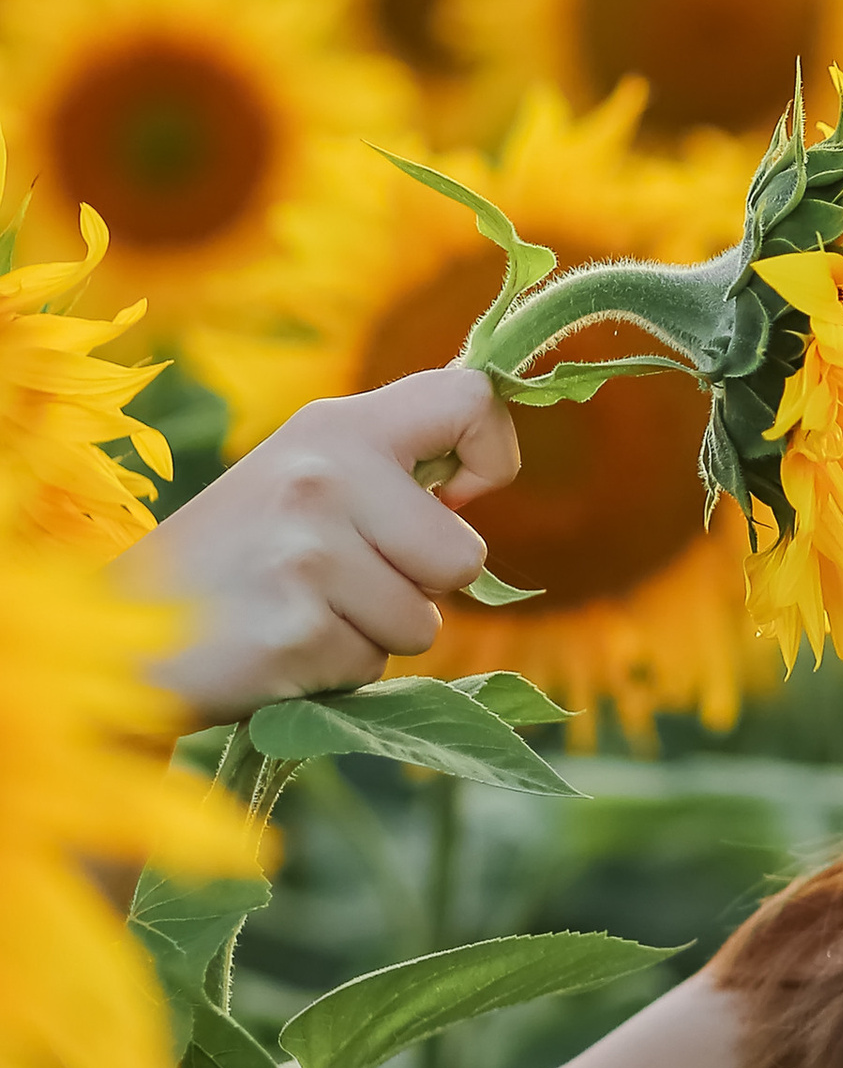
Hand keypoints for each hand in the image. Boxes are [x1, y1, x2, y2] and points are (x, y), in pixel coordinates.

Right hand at [111, 371, 521, 722]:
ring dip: (374, 633)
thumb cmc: (236, 554)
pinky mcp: (296, 631)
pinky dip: (336, 670)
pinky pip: (373, 666)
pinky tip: (279, 644)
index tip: (462, 495)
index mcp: (334, 427)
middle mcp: (324, 477)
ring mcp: (308, 555)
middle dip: (420, 586)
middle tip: (341, 580)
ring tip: (302, 610)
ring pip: (423, 623)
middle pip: (465, 555)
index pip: (469, 398)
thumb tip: (480, 481)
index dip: (493, 454)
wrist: (123, 627)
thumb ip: (388, 467)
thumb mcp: (302, 474)